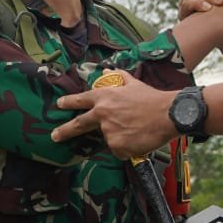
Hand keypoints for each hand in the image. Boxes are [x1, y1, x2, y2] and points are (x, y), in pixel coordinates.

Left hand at [53, 71, 177, 158]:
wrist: (168, 113)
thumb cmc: (152, 98)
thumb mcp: (134, 84)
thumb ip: (119, 78)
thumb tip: (108, 72)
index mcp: (105, 97)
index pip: (82, 100)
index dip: (69, 102)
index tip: (59, 104)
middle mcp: (102, 114)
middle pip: (78, 124)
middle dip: (64, 131)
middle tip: (54, 136)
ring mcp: (108, 131)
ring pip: (110, 138)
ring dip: (121, 137)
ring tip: (138, 129)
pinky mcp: (117, 146)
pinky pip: (120, 150)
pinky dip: (128, 148)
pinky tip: (139, 139)